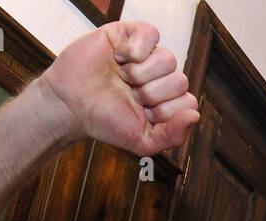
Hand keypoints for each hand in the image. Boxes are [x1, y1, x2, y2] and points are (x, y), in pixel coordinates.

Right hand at [38, 22, 198, 154]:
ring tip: (122, 78)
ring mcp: (146, 56)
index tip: (144, 115)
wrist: (70, 106)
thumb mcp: (142, 142)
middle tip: (130, 95)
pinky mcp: (129, 35)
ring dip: (141, 74)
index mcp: (167, 101)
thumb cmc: (105, 122)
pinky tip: (120, 57)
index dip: (167, 111)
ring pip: (168, 60)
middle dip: (152, 95)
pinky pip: (151, 34)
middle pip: (179, 81)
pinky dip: (136, 49)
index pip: (189, 102)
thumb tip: (195, 116)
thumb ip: (173, 136)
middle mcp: (160, 77)